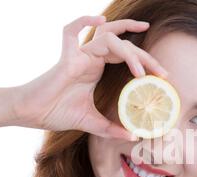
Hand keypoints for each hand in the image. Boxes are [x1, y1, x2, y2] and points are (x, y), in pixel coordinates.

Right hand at [12, 15, 167, 139]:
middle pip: (123, 45)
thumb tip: (134, 136)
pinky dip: (83, 21)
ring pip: (108, 39)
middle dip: (145, 57)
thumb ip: (112, 129)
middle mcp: (90, 58)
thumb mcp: (92, 124)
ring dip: (129, 51)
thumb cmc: (57, 113)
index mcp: (97, 68)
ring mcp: (78, 55)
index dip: (145, 62)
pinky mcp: (65, 58)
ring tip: (142, 69)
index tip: (163, 74)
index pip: (126, 55)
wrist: (32, 115)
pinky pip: (70, 31)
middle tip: (163, 72)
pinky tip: (100, 19)